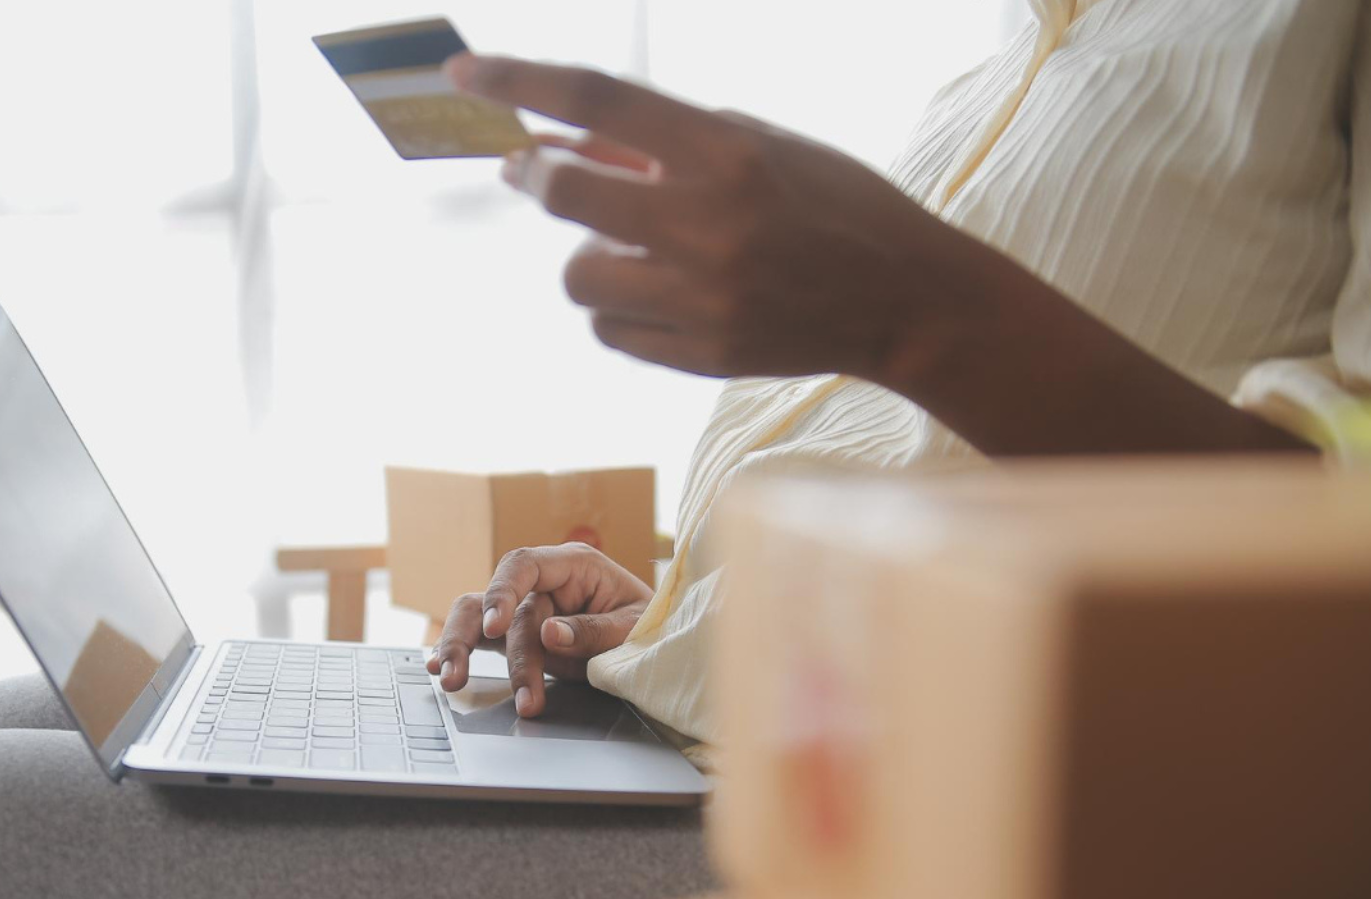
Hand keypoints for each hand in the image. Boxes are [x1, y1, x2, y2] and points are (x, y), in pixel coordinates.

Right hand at [425, 543, 652, 717]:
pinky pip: (482, 639)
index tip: (497, 626)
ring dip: (459, 647)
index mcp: (573, 566)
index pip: (524, 564)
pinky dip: (460, 652)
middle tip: (465, 675)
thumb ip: (594, 631)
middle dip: (478, 640)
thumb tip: (549, 634)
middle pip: (494, 600)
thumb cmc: (648, 624)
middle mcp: (543, 584)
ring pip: (476, 617)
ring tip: (449, 681)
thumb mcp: (634, 627)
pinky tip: (439, 670)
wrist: (654, 640)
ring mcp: (526, 609)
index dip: (503, 592)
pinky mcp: (518, 636)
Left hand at [448, 54, 1313, 458]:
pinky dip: (620, 309)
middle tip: (534, 171)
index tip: (464, 72)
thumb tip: (557, 142)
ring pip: (577, 277)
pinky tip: (662, 294)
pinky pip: (611, 331)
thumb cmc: (830, 204)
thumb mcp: (757, 144)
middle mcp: (708, 222)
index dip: (519, 82)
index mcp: (726, 151)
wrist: (906, 301)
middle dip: (538, 179)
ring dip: (585, 256)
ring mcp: (703, 296)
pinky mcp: (702, 354)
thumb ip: (662, 141)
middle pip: (564, 195)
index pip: (596, 100)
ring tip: (627, 247)